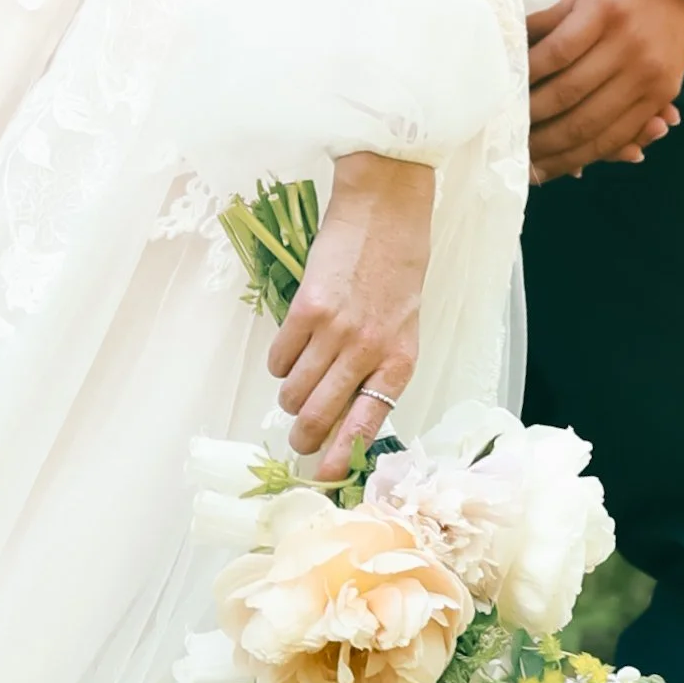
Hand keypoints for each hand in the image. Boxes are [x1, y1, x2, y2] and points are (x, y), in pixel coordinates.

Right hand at [267, 152, 433, 479]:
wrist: (386, 208)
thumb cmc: (400, 266)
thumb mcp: (404, 324)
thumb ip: (379, 366)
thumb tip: (345, 410)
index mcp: (400, 361)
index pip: (366, 425)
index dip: (339, 456)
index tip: (321, 474)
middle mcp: (368, 353)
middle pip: (320, 415)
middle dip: (302, 433)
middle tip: (297, 433)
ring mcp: (336, 332)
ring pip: (294, 391)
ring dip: (290, 396)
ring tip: (297, 382)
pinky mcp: (307, 310)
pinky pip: (279, 358)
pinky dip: (279, 363)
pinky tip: (291, 349)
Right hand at [527, 0, 683, 182]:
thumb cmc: (657, 24)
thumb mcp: (661, 72)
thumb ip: (644, 113)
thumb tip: (631, 157)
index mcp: (658, 92)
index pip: (607, 140)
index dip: (567, 161)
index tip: (536, 173)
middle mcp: (644, 71)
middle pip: (584, 123)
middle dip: (543, 144)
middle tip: (512, 153)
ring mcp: (623, 40)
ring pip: (568, 91)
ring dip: (532, 110)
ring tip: (506, 120)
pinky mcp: (601, 9)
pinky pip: (559, 50)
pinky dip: (532, 67)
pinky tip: (514, 76)